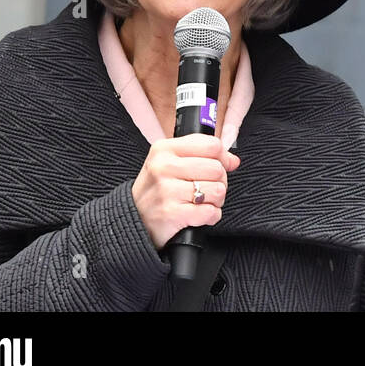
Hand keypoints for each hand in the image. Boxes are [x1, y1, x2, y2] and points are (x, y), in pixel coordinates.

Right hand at [131, 134, 240, 248]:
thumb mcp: (170, 163)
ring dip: (216, 200)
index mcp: (164, 149)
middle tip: (206, 189)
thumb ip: (201, 155)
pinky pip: (210, 212)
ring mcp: (166, 190)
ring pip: (217, 190)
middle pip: (217, 169)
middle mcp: (163, 167)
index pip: (211, 145)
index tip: (220, 166)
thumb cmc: (156, 190)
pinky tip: (198, 215)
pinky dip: (210, 216)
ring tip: (201, 202)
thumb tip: (233, 160)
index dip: (223, 157)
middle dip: (219, 182)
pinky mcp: (171, 213)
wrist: (131, 220)